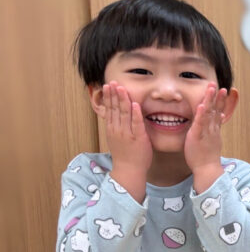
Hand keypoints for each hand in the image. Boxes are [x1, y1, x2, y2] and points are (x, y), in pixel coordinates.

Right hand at [99, 82, 150, 198]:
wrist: (129, 170)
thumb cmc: (125, 155)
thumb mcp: (116, 138)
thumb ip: (116, 126)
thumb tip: (114, 115)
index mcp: (112, 129)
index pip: (109, 109)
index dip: (109, 96)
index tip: (108, 85)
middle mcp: (117, 129)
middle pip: (115, 108)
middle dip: (114, 94)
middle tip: (113, 81)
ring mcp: (127, 134)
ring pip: (124, 113)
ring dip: (123, 100)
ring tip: (122, 88)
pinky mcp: (138, 138)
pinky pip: (136, 124)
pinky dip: (136, 113)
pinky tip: (135, 104)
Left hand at [185, 83, 227, 190]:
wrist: (208, 170)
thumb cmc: (207, 158)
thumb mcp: (212, 142)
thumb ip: (213, 132)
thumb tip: (216, 125)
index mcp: (214, 130)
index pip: (218, 112)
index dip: (221, 101)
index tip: (223, 91)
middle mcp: (212, 129)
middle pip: (216, 110)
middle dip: (218, 97)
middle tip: (220, 85)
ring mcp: (206, 132)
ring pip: (209, 114)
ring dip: (210, 100)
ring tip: (211, 89)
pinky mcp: (197, 137)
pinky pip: (200, 124)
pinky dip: (201, 114)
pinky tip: (201, 106)